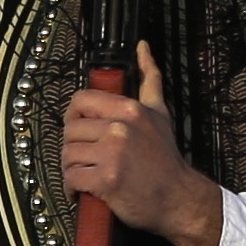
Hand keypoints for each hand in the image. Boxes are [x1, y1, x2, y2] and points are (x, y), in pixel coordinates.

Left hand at [62, 42, 223, 245]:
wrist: (178, 198)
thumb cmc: (165, 158)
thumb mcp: (160, 112)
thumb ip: (150, 78)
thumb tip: (143, 46)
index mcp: (129, 110)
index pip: (80, 101)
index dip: (74, 116)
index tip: (81, 130)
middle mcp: (119, 129)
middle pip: (70, 130)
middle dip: (74, 147)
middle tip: (86, 158)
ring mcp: (112, 155)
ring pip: (68, 155)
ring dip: (72, 169)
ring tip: (86, 175)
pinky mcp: (106, 180)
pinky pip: (71, 179)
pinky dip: (72, 189)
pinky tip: (84, 191)